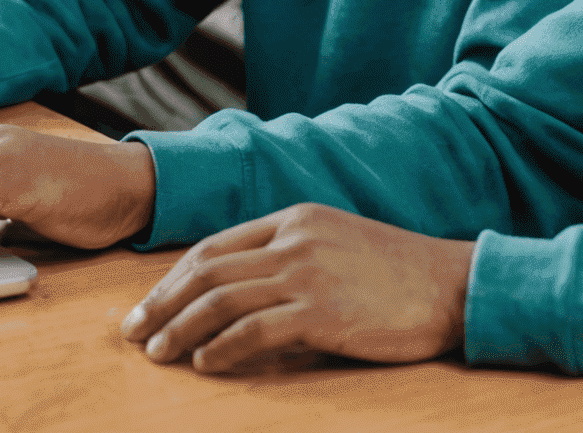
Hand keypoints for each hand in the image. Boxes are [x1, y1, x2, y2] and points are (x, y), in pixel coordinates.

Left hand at [121, 205, 473, 373]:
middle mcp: (295, 239)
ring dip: (180, 327)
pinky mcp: (323, 311)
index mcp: (295, 218)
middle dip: (162, 301)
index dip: (175, 277)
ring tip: (157, 352)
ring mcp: (308, 273)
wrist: (450, 285)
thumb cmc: (396, 273)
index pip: (216, 245)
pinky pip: (255, 331)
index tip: (149, 303)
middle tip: (132, 331)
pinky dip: (221, 348)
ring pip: (222, 299)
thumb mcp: (337, 245)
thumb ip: (292, 256)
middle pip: (208, 270)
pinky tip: (204, 363)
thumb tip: (242, 292)